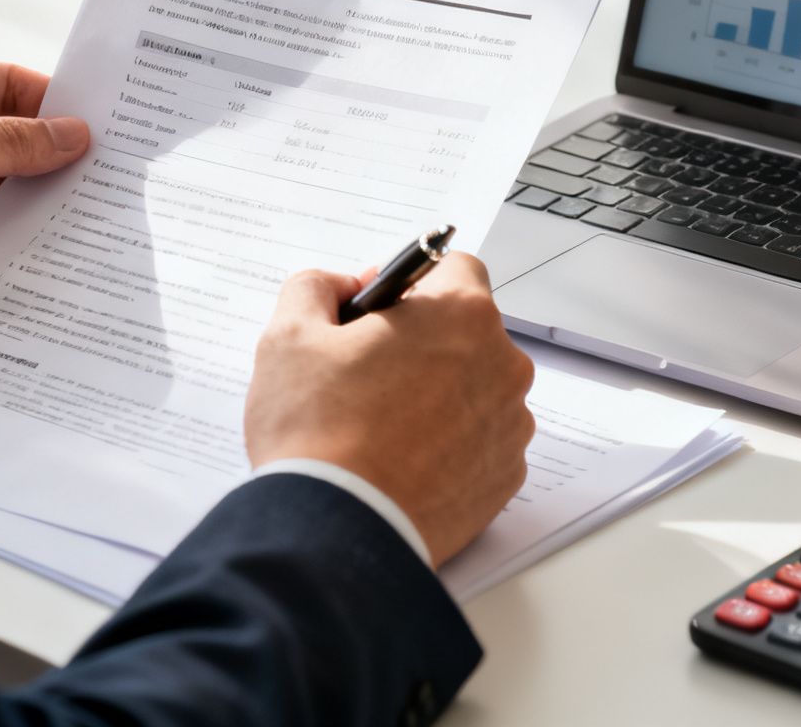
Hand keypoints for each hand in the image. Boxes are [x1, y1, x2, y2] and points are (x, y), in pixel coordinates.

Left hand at [0, 56, 89, 338]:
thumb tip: (72, 134)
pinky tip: (56, 254)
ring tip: (98, 218)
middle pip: (10, 142)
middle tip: (115, 177)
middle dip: (54, 161)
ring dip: (38, 208)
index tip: (107, 126)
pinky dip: (16, 246)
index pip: (5, 86)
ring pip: (2, 194)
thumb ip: (8, 143)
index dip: (55, 105)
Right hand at [244, 254, 535, 566]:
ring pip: (476, 387)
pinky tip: (403, 461)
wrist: (335, 532)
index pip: (456, 268)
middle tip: (369, 375)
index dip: (412, 285)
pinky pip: (481, 441)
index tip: (384, 313)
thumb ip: (317, 287)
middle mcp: (503, 365)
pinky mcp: (506, 476)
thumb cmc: (316, 433)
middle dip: (426, 342)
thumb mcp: (289, 335)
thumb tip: (344, 286)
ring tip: (382, 426)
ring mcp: (511, 424)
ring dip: (440, 394)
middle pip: (468, 331)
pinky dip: (450, 444)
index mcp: (462, 315)